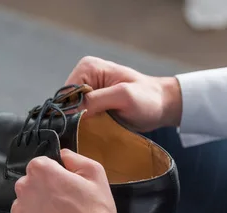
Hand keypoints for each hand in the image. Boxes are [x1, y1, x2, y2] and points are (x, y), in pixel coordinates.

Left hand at [6, 149, 116, 212]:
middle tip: (62, 208)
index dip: (53, 176)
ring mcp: (17, 211)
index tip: (63, 188)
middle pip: (29, 186)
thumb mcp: (96, 175)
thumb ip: (75, 159)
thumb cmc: (95, 212)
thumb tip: (62, 155)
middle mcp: (24, 188)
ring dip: (36, 212)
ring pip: (24, 207)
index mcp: (41, 171)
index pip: (39, 166)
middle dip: (42, 194)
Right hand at [65, 56, 182, 130]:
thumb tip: (69, 111)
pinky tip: (96, 131)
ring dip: (81, 124)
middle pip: (66, 104)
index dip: (70, 111)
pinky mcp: (92, 103)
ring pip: (71, 113)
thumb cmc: (147, 98)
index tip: (84, 125)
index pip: (65, 94)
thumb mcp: (123, 97)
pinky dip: (86, 126)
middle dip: (75, 118)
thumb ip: (95, 101)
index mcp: (87, 68)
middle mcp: (83, 76)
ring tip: (97, 130)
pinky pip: (80, 116)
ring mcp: (87, 90)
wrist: (162, 105)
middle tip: (92, 129)